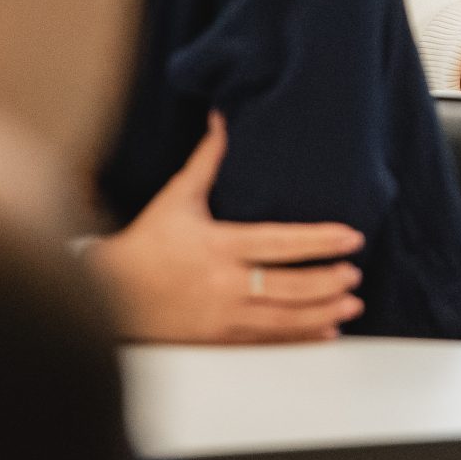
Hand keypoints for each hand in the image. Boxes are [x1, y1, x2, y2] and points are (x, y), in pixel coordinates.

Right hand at [87, 115, 365, 342]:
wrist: (105, 293)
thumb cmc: (144, 243)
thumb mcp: (176, 198)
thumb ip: (207, 161)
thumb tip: (222, 118)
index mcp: (218, 246)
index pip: (280, 242)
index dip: (320, 241)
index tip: (352, 237)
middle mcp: (223, 284)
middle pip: (288, 286)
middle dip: (327, 281)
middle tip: (355, 273)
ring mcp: (220, 316)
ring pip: (282, 318)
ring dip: (322, 312)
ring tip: (351, 302)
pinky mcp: (215, 340)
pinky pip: (266, 342)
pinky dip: (299, 338)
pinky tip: (324, 332)